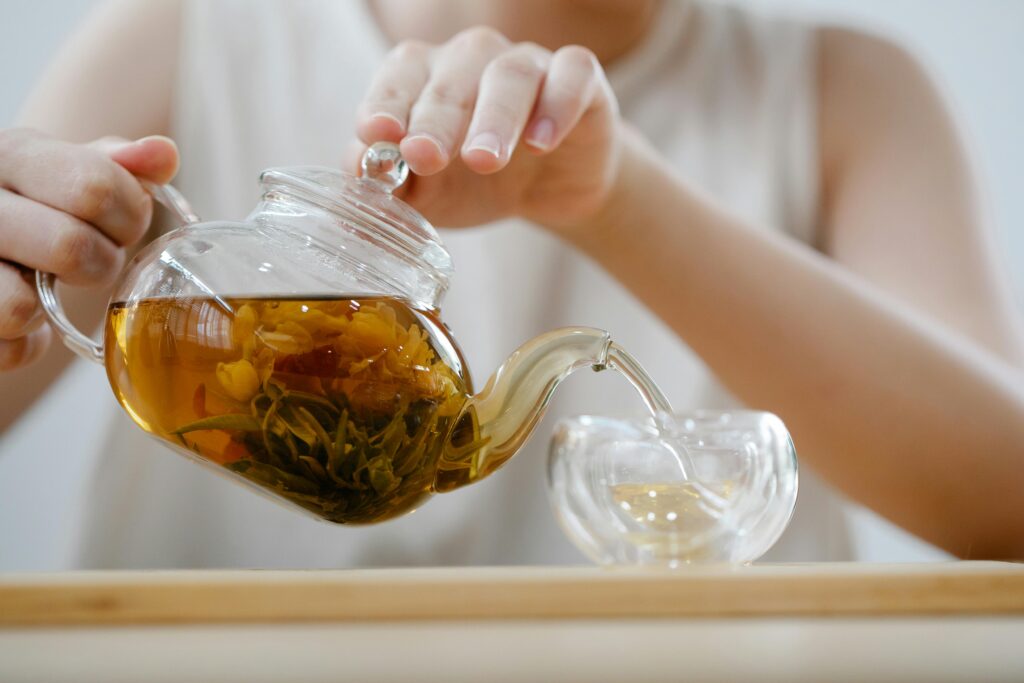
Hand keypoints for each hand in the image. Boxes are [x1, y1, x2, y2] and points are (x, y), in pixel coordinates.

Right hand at [0, 129, 177, 370]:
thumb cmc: (39, 205)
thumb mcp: (72, 169)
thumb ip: (119, 162)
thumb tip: (163, 154)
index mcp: (8, 153)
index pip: (94, 187)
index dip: (131, 217)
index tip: (125, 224)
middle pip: (69, 248)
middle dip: (101, 264)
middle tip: (94, 259)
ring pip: (21, 306)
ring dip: (52, 306)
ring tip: (44, 283)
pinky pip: (9, 348)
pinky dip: (28, 344)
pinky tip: (25, 316)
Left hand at [353, 27, 621, 237]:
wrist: (550, 195)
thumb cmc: (478, 184)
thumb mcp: (430, 195)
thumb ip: (393, 184)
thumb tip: (357, 176)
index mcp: (427, 78)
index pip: (400, 76)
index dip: (386, 102)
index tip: (376, 133)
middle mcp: (474, 60)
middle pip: (451, 77)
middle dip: (435, 119)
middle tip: (425, 156)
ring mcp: (530, 65)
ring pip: (509, 74)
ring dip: (493, 117)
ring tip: (483, 160)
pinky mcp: (581, 81)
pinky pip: (572, 77)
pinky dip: (557, 105)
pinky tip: (541, 142)